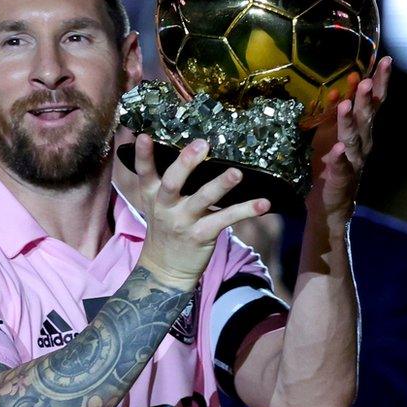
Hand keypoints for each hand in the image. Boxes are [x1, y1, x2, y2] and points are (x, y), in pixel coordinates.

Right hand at [132, 133, 269, 289]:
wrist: (166, 269)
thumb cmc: (166, 228)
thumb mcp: (157, 205)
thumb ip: (167, 182)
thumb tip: (190, 149)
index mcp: (152, 196)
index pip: (144, 173)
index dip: (143, 155)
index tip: (145, 136)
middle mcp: (165, 207)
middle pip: (172, 182)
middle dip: (186, 163)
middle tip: (202, 145)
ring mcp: (183, 222)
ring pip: (202, 199)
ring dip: (220, 185)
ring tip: (236, 173)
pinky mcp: (202, 235)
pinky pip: (226, 219)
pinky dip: (246, 210)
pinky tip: (263, 203)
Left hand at [307, 56, 391, 220]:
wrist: (330, 202)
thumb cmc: (331, 163)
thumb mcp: (333, 133)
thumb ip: (338, 112)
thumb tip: (339, 87)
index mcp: (362, 130)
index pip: (374, 103)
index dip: (380, 82)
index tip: (385, 61)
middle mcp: (363, 144)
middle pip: (367, 118)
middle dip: (366, 99)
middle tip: (365, 80)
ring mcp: (354, 162)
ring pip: (354, 139)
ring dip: (350, 122)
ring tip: (346, 105)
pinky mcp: (342, 179)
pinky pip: (341, 167)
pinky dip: (339, 158)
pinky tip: (337, 150)